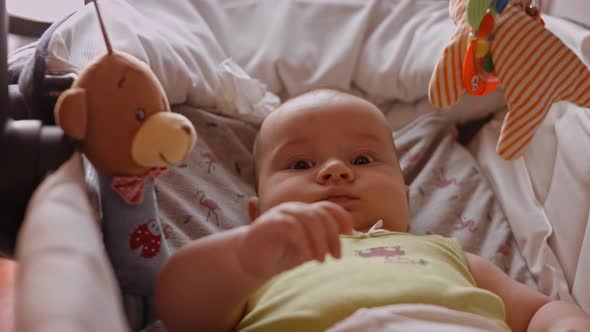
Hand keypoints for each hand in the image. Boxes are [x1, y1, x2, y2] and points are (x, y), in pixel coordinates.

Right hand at [237, 201, 352, 279]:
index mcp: (305, 212)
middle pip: (322, 215)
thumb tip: (347, 242)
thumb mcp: (307, 248)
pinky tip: (306, 257)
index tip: (351, 234)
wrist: (250, 260)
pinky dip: (303, 242)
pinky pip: (292, 227)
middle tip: (336, 256)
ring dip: (320, 241)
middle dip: (333, 236)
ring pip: (309, 219)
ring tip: (321, 260)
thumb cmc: (280, 254)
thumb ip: (323, 242)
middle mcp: (295, 209)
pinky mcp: (269, 223)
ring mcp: (281, 214)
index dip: (342, 218)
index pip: (328, 208)